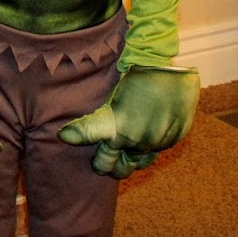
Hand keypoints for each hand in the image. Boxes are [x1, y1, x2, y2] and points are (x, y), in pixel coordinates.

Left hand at [58, 65, 200, 178]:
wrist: (168, 68)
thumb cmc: (133, 75)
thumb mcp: (109, 94)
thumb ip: (94, 121)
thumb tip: (66, 134)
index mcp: (114, 126)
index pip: (86, 137)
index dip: (74, 136)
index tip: (65, 135)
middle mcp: (133, 140)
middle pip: (114, 168)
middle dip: (105, 166)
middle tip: (100, 162)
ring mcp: (155, 143)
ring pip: (137, 164)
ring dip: (128, 163)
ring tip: (120, 159)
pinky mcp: (172, 140)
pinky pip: (156, 152)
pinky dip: (148, 149)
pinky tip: (142, 141)